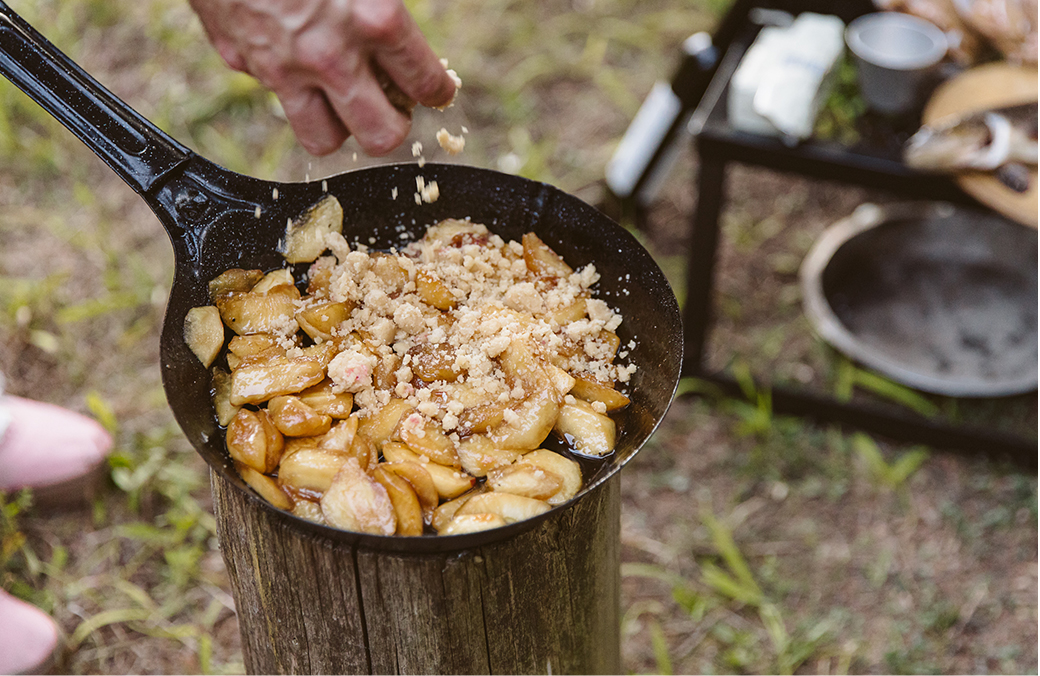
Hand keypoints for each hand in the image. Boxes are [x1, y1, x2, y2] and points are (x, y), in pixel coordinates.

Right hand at [188, 0, 457, 155]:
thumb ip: (385, 3)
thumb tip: (399, 31)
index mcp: (375, 19)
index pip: (426, 85)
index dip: (438, 90)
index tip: (435, 88)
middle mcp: (331, 55)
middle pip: (382, 136)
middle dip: (393, 125)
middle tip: (391, 105)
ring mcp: (283, 67)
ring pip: (324, 139)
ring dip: (340, 124)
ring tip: (342, 97)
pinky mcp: (242, 62)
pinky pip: (274, 96)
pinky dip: (289, 85)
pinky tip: (293, 55)